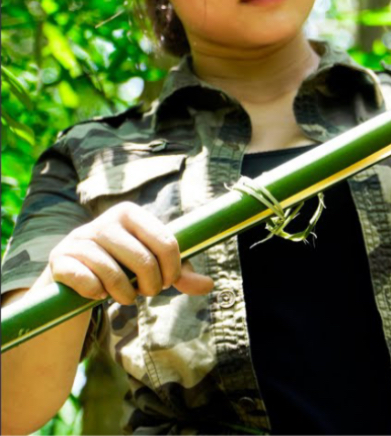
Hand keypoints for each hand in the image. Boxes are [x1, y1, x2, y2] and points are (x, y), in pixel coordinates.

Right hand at [45, 202, 213, 304]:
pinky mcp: (60, 259)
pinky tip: (99, 293)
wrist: (75, 273)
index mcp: (131, 213)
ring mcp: (80, 238)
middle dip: (151, 285)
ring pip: (114, 273)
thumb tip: (209, 285)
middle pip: (144, 260)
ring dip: (125, 295)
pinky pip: (86, 281)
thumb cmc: (122, 265)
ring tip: (127, 298)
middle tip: (148, 293)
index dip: (173, 269)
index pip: (166, 242)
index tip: (169, 282)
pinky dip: (97, 293)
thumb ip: (181, 274)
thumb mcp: (153, 265)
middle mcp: (104, 220)